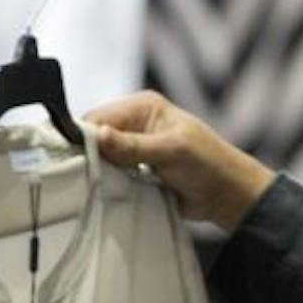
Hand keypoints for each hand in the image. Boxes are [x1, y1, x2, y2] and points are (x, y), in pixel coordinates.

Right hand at [86, 92, 275, 231]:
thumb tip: (98, 135)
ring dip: (99, 172)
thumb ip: (134, 145)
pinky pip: (111, 175)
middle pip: (95, 137)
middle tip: (86, 177)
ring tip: (96, 186)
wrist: (228, 195)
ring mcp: (134, 148)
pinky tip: (107, 192)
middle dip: (90, 156)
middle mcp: (134, 124)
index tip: (74, 159)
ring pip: (100, 158)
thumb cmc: (210, 164)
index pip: (99, 117)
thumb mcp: (172, 151)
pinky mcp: (135, 171)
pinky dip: (108, 183)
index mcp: (142, 107)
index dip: (84, 137)